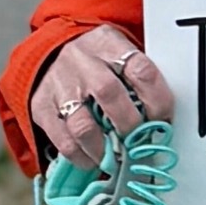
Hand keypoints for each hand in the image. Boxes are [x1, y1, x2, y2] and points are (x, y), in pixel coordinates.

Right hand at [31, 26, 173, 169]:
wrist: (50, 52)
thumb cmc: (96, 59)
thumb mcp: (117, 51)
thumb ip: (137, 78)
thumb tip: (163, 118)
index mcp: (109, 43)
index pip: (139, 69)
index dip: (157, 99)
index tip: (164, 120)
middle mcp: (82, 60)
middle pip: (110, 94)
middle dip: (129, 124)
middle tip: (139, 142)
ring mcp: (59, 84)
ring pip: (82, 123)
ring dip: (103, 148)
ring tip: (115, 158)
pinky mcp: (41, 107)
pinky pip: (62, 139)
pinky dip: (80, 156)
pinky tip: (92, 161)